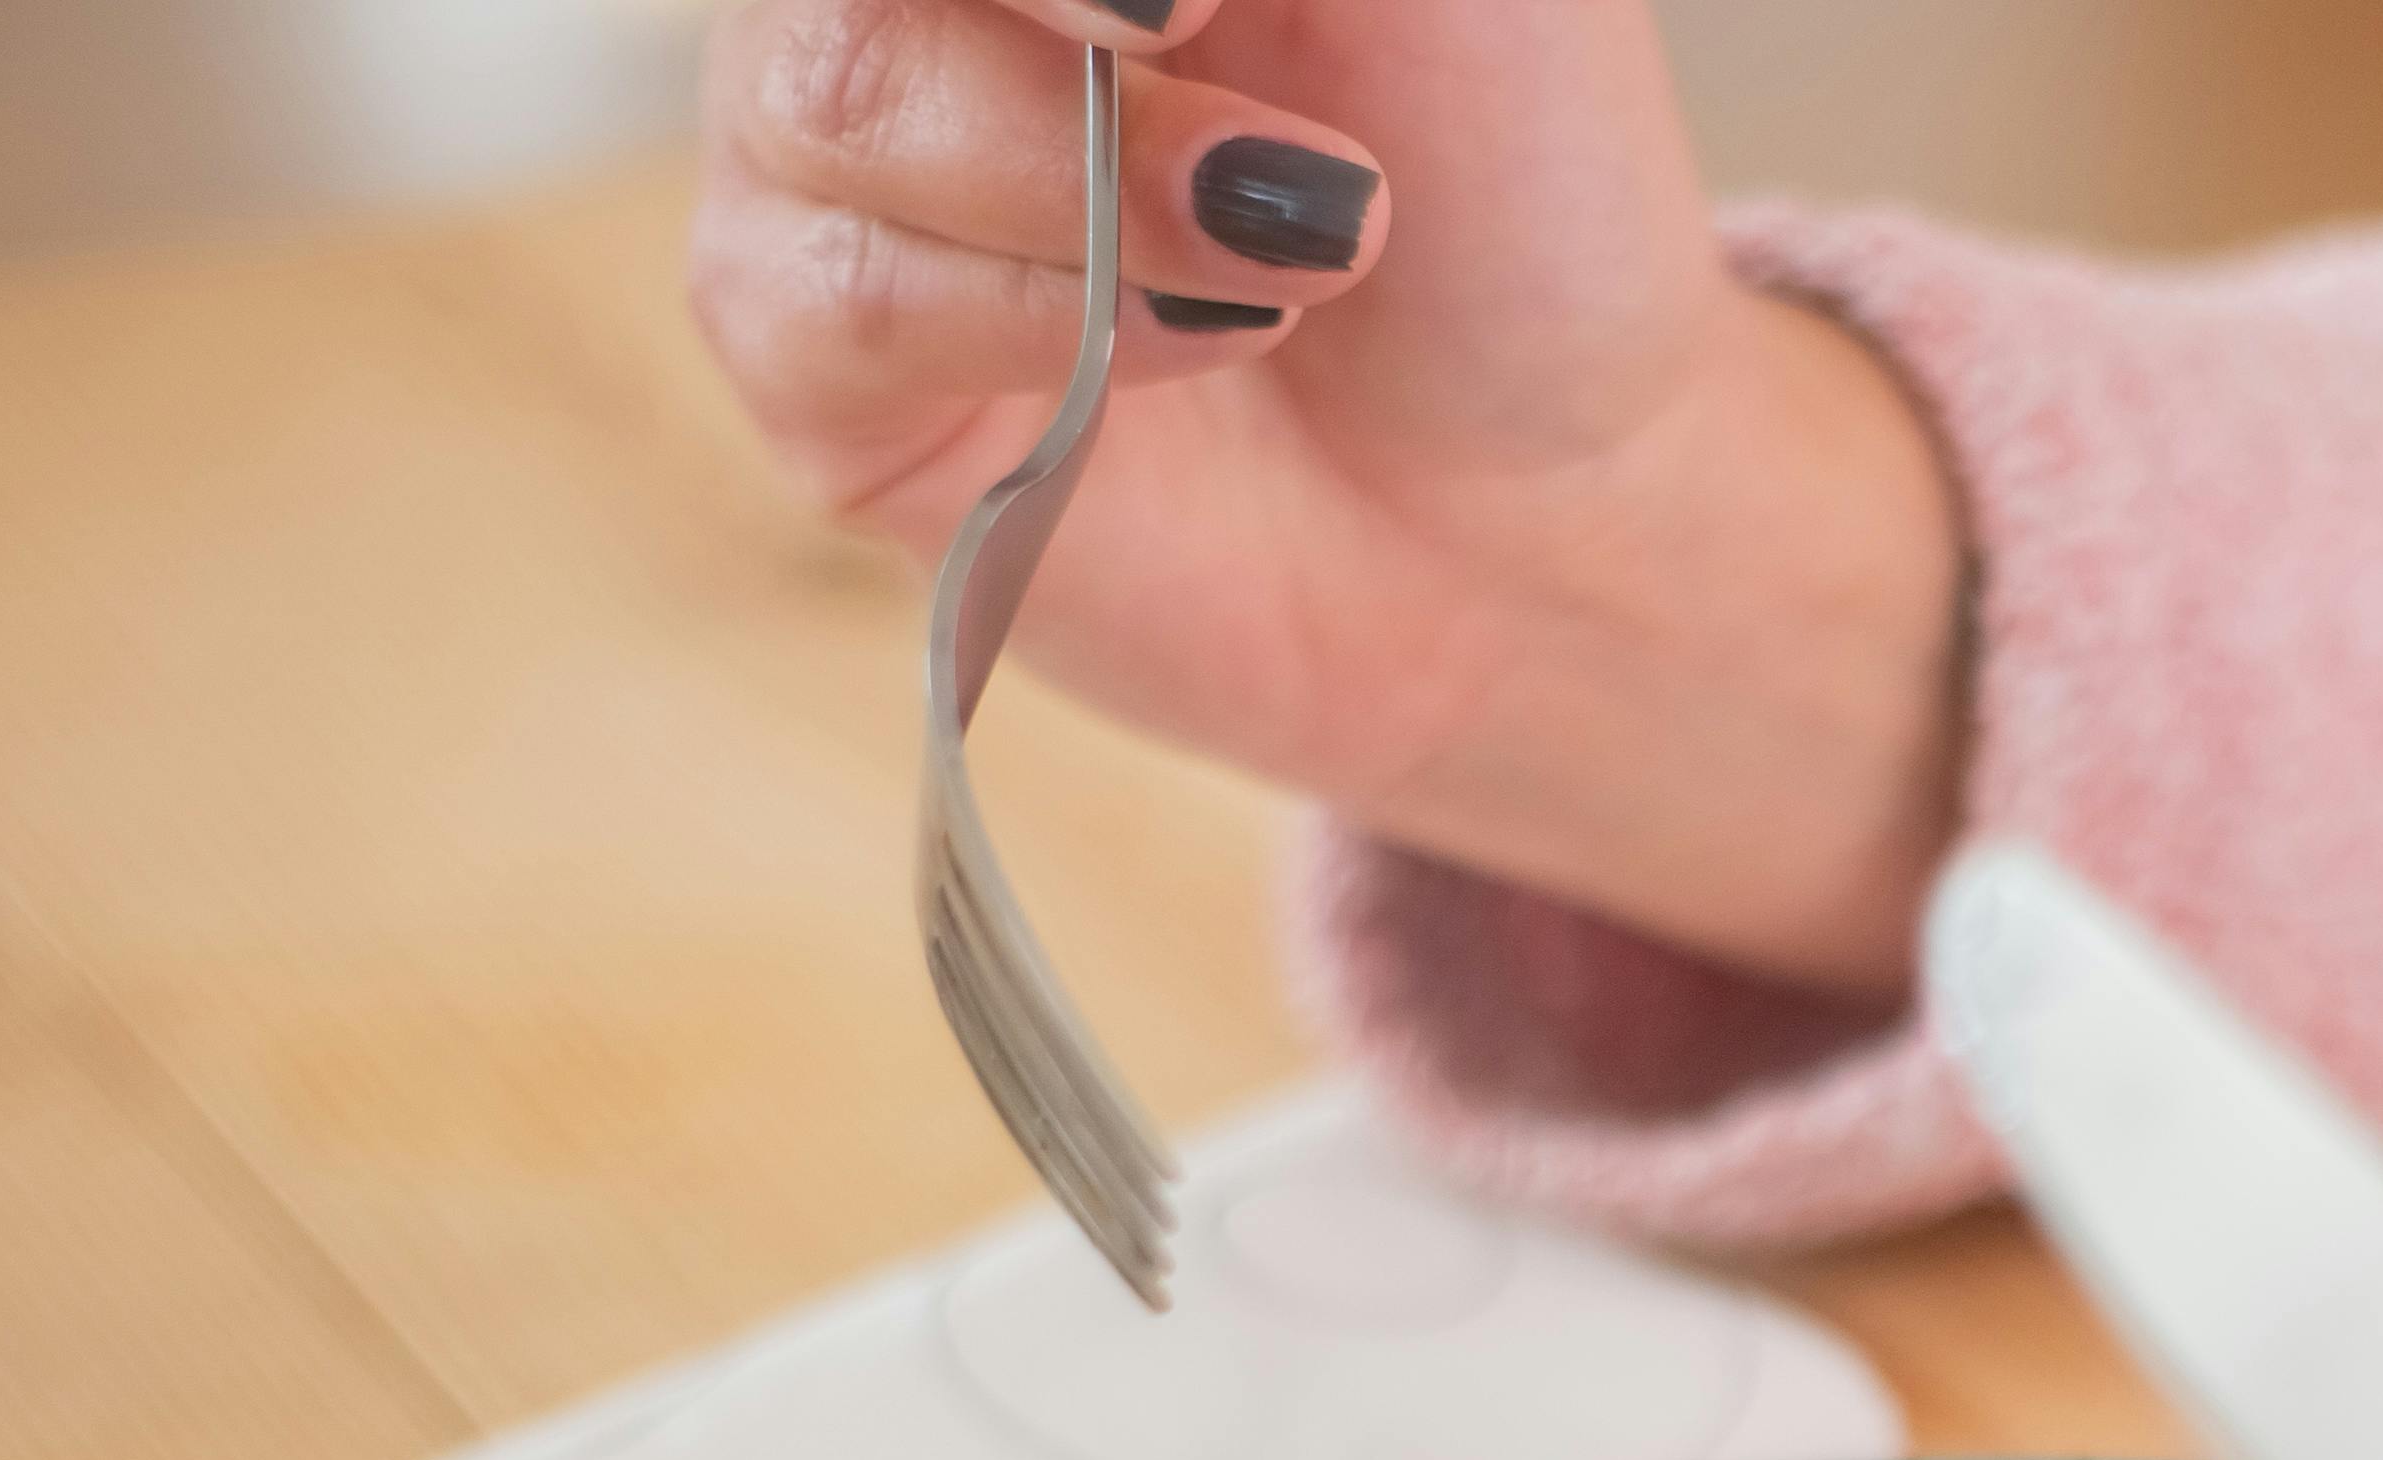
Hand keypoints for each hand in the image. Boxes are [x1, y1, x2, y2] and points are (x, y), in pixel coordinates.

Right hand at [690, 0, 1968, 987]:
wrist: (1557, 487)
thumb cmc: (1514, 186)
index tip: (1207, 1)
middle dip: (1062, 6)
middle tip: (1237, 70)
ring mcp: (840, 157)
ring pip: (832, 96)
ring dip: (1084, 177)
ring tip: (1305, 252)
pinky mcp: (825, 368)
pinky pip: (835, 302)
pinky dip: (1033, 316)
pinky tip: (1199, 343)